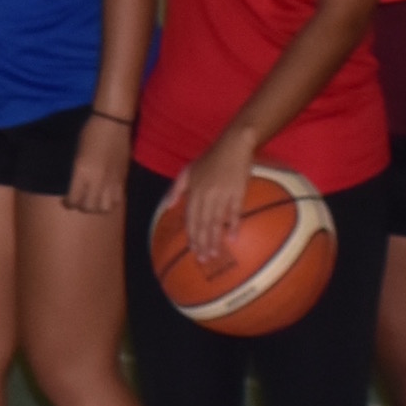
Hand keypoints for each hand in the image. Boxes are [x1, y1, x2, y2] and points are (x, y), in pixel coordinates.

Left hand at [64, 110, 132, 215]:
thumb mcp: (76, 153)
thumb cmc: (90, 132)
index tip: (66, 201)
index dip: (68, 203)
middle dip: (82, 207)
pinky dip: (111, 202)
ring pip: (106, 208)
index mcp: (82, 172)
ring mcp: (112, 180)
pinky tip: (107, 196)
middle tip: (80, 201)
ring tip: (94, 201)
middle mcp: (97, 180)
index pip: (74, 199)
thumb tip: (76, 187)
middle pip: (89, 207)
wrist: (113, 123)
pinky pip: (118, 199)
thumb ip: (77, 173)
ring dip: (98, 208)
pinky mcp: (123, 178)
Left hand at [176, 130, 257, 269]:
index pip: (190, 217)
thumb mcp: (188, 171)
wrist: (233, 145)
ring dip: (215, 238)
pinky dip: (233, 225)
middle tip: (204, 259)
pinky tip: (233, 237)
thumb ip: (177, 189)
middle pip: (202, 223)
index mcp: (193, 191)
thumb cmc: (210, 159)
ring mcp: (222, 194)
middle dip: (202, 242)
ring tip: (215, 254)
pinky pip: (235, 212)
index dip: (191, 234)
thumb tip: (167, 206)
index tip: (192, 249)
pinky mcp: (238, 191)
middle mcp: (206, 194)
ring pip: (216, 220)